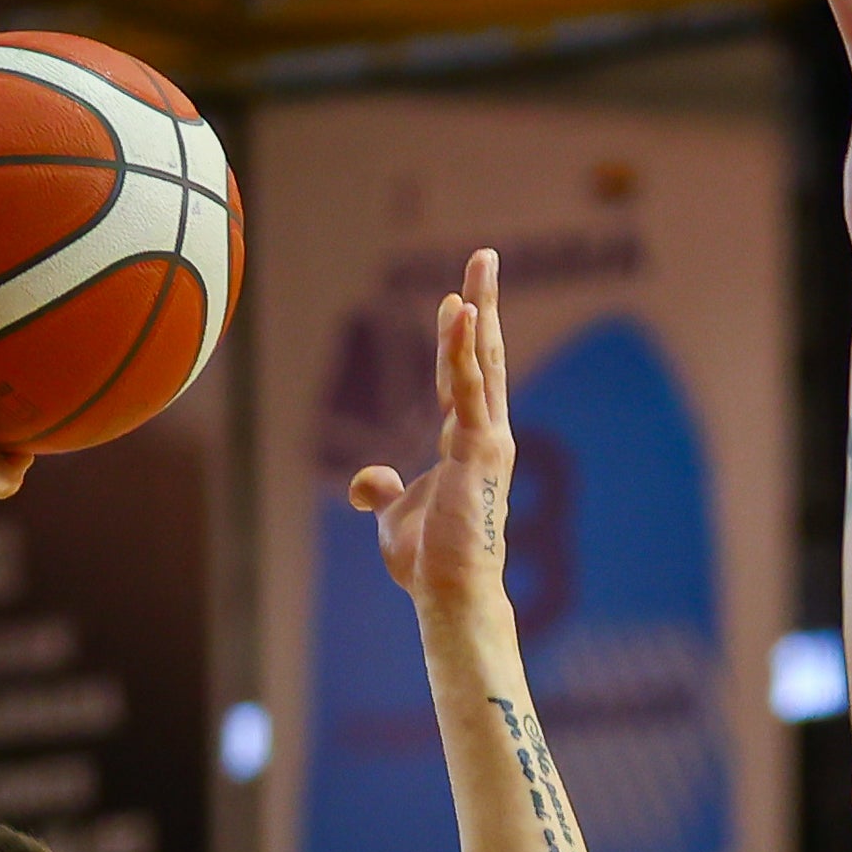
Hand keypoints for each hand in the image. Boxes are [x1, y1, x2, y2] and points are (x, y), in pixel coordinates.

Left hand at [346, 248, 519, 610]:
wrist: (448, 594)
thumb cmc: (429, 560)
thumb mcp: (394, 515)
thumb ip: (381, 490)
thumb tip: (363, 482)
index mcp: (467, 442)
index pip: (464, 377)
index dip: (459, 337)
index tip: (455, 299)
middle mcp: (486, 433)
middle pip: (485, 354)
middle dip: (484, 303)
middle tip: (485, 257)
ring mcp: (488, 439)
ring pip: (482, 361)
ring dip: (480, 309)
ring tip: (480, 265)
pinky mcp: (480, 448)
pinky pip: (471, 387)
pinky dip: (466, 348)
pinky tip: (461, 310)